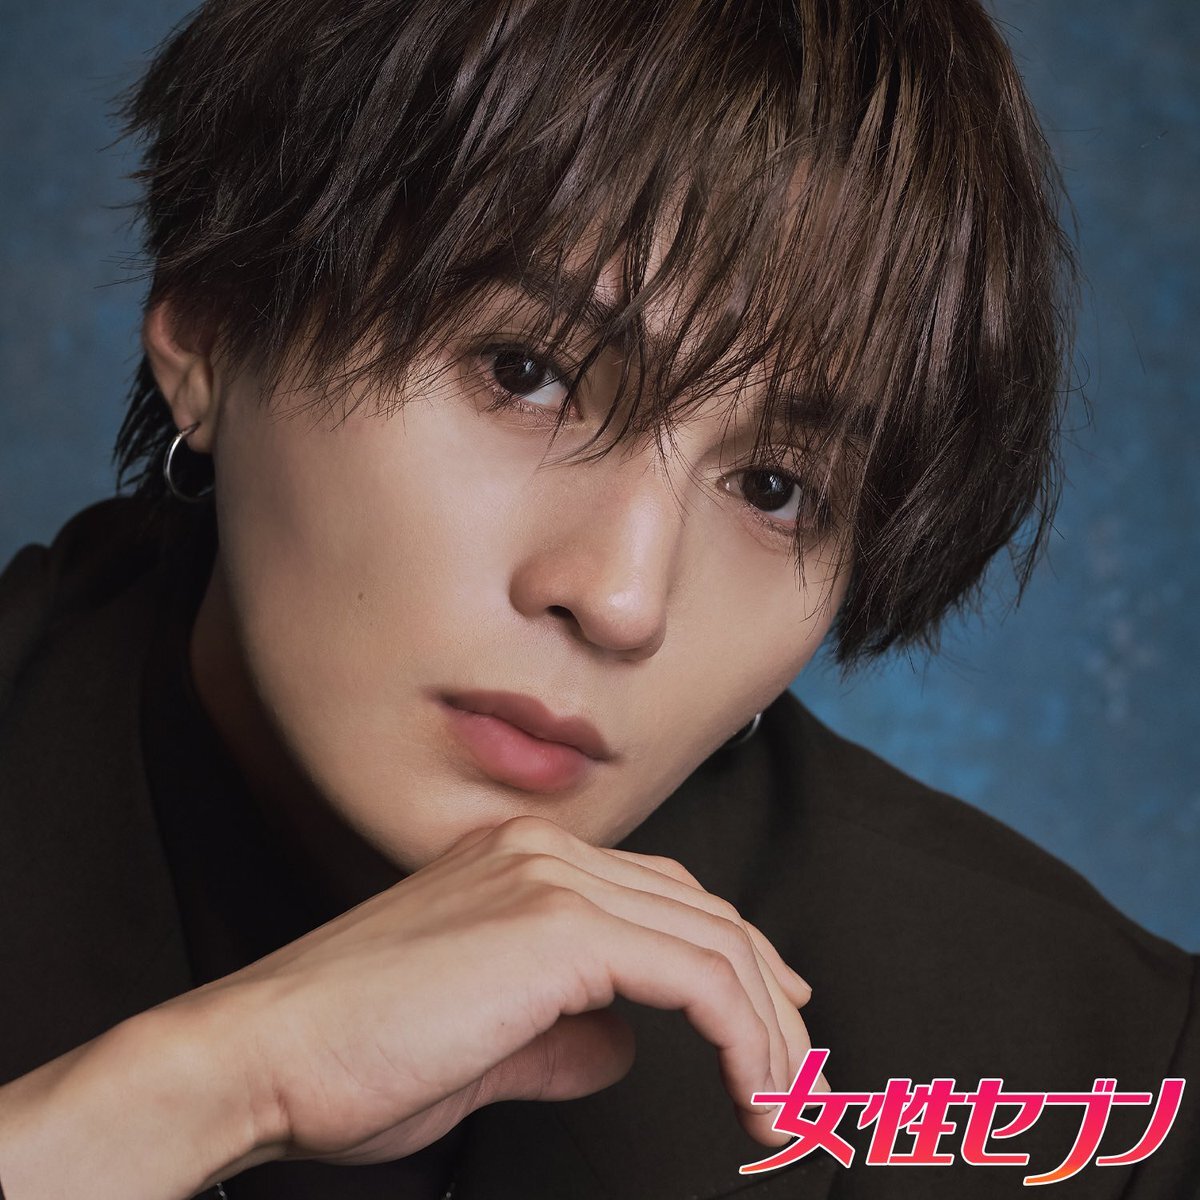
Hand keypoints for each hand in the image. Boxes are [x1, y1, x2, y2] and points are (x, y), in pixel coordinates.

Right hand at [190, 814, 818, 1169]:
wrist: (263, 1053)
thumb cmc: (352, 1057)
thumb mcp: (484, 1044)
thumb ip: (563, 1034)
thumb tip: (621, 1046)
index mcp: (522, 864)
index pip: (661, 896)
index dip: (731, 954)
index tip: (773, 1014)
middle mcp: (543, 853)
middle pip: (700, 910)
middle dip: (767, 992)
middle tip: (798, 1070)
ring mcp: (550, 878)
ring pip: (710, 939)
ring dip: (766, 1025)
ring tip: (785, 1103)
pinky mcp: (557, 925)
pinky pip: (692, 973)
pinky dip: (743, 1034)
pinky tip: (756, 1093)